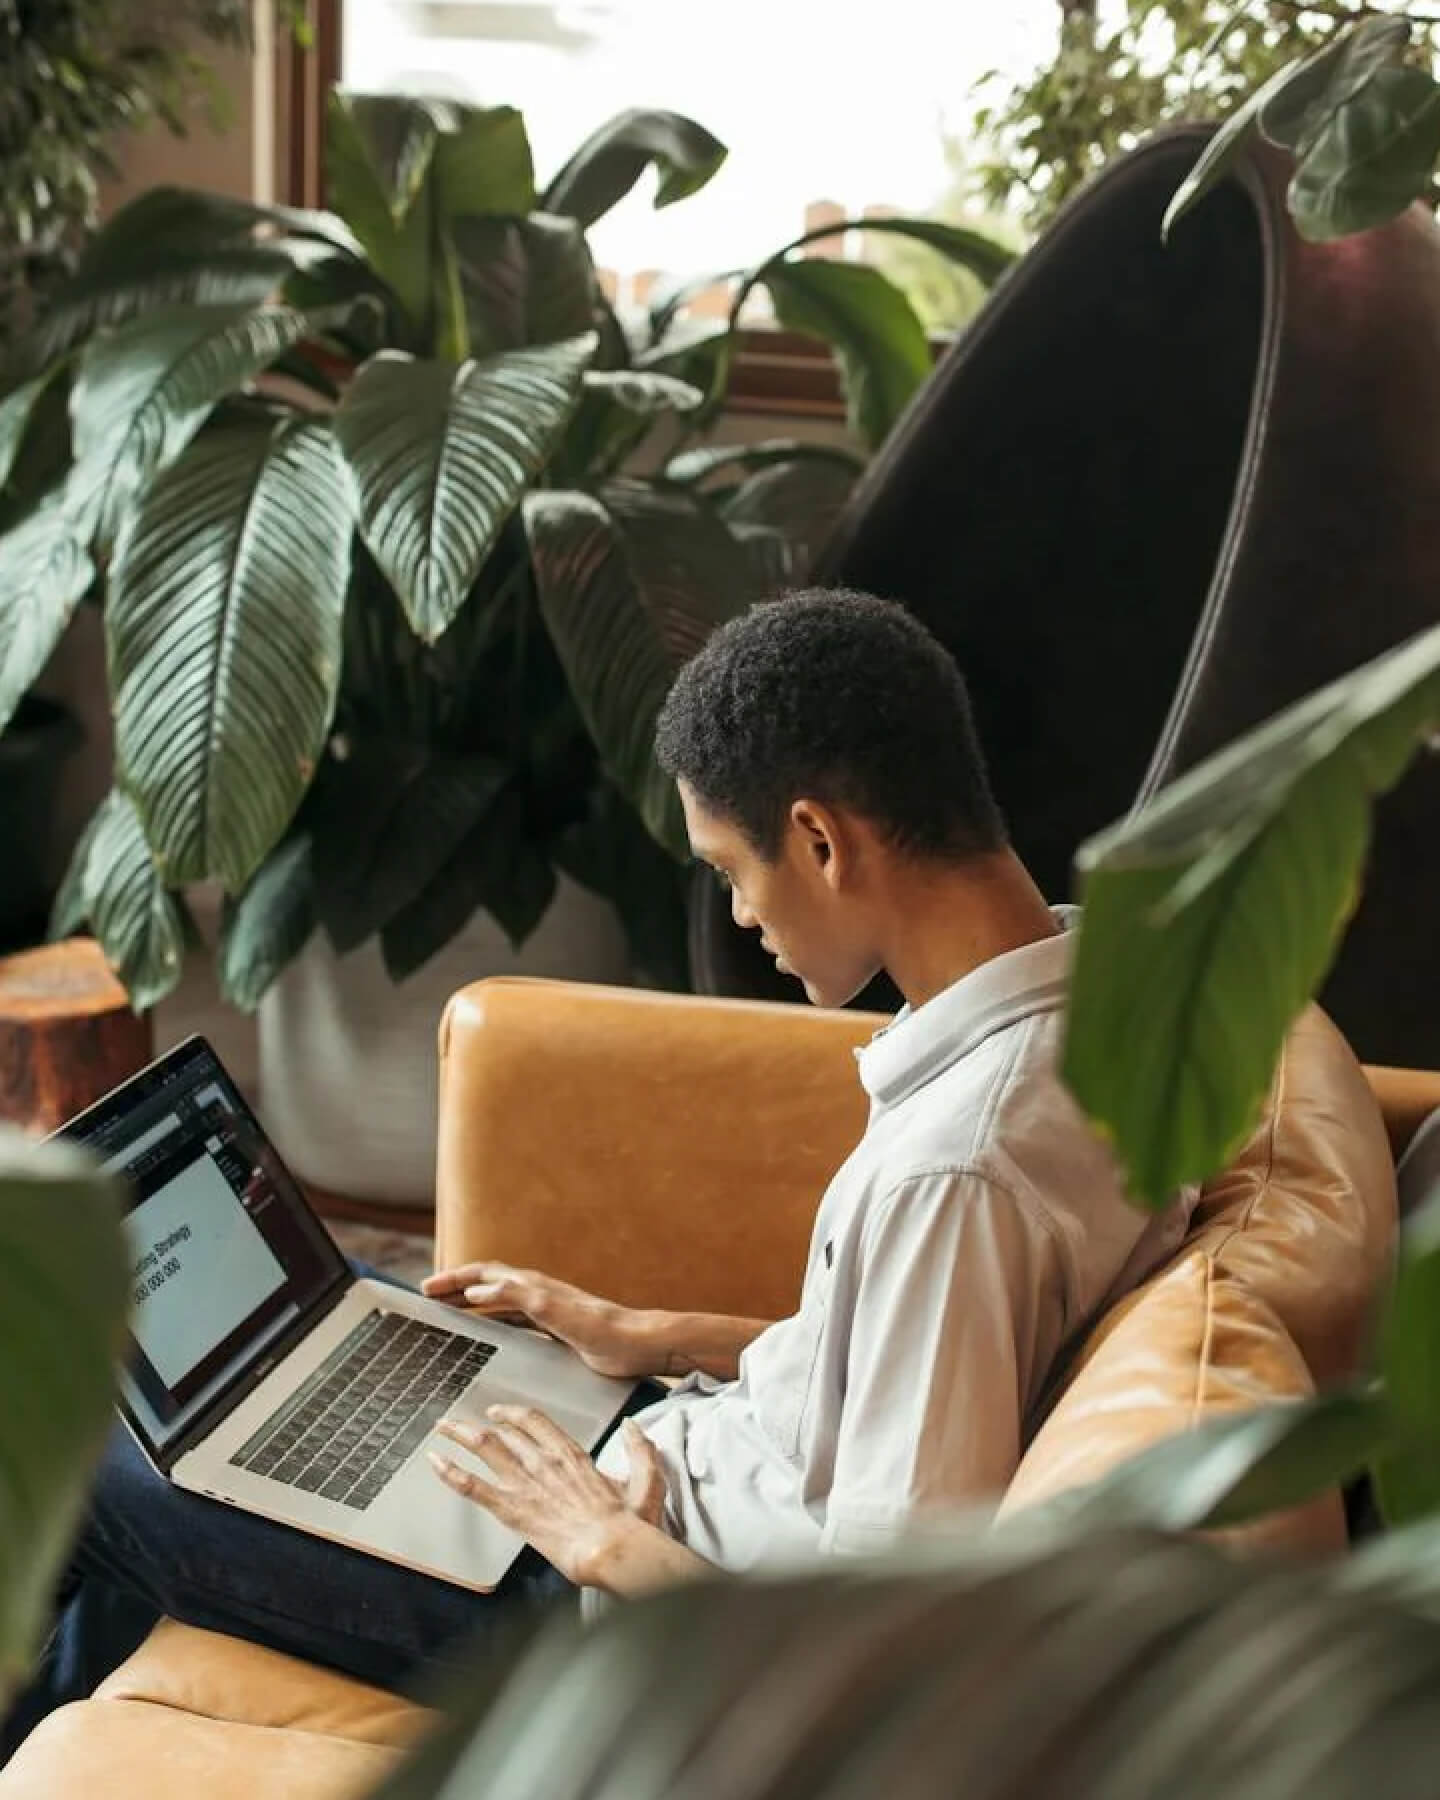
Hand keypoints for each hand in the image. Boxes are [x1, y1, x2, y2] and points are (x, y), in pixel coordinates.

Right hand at [421, 1262, 649, 1377]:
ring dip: (471, 1301)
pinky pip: (512, 1319)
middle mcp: (536, 1293)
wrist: (637, 1344)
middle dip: (456, 1286)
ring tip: (447, 1310)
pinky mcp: (554, 1328)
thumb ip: (517, 1298)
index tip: (427, 1287)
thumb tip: (478, 1291)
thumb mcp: (555, 1312)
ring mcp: (545, 1310)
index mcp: (533, 1286)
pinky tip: (486, 1332)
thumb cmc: (602, 1329)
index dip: (454, 1279)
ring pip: (497, 1301)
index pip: (484, 1274)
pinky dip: (491, 1320)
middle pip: (487, 1283)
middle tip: (428, 1295)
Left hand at [429, 1407, 667, 1586]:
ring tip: (442, 1429)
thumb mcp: (646, 1482)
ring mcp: (526, 1483)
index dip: (512, 1414)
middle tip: (460, 1421)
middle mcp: (544, 1461)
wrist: (610, 1549)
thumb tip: (634, 1429)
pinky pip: (473, 1486)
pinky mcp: (512, 1509)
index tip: (500, 1413)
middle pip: (504, 1431)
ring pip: (485, 1448)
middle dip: (477, 1423)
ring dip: (459, 1435)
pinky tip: (435, 1463)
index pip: (534, 1421)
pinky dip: (450, 1472)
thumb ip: (641, 1451)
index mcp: (572, 1454)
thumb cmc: (628, 1524)